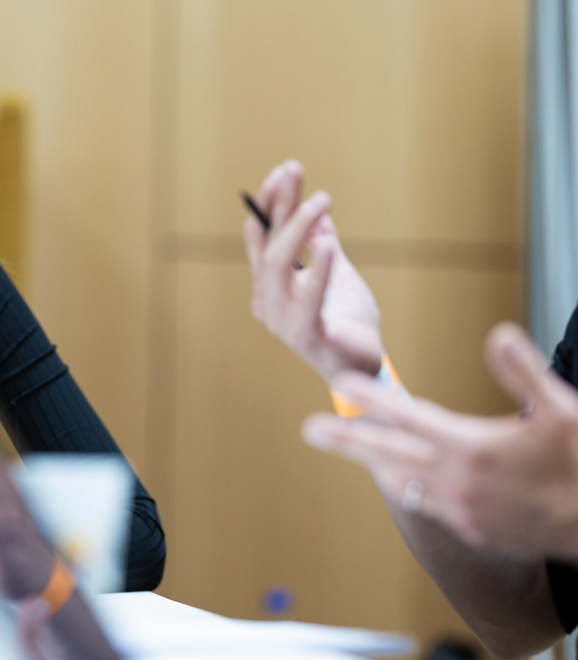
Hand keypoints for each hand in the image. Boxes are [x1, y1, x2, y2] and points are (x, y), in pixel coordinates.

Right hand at [243, 160, 382, 383]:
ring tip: (321, 200)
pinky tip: (328, 245)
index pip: (261, 236)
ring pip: (277, 265)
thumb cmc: (347, 321)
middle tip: (295, 170)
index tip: (285, 170)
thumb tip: (318, 212)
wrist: (364, 369)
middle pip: (266, 244)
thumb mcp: (337, 273)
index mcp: (269, 286)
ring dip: (297, 228)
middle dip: (278, 204)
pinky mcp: (306, 336)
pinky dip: (317, 271)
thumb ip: (323, 245)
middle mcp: (267, 301)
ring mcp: (282, 320)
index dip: (269, 202)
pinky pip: (307, 299)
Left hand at [302, 322, 577, 559]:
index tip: (341, 385)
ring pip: (403, 481)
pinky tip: (401, 476)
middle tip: (309, 430)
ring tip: (349, 447)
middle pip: (389, 454)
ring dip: (375, 461)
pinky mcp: (472, 528)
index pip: (408, 417)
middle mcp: (457, 482)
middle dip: (347, 439)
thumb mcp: (563, 411)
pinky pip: (426, 503)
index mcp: (472, 449)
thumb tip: (497, 334)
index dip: (372, 399)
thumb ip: (524, 371)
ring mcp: (461, 510)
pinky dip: (407, 485)